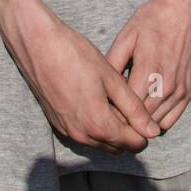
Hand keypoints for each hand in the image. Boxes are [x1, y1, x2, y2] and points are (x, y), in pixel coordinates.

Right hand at [2, 0, 155, 153]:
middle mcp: (81, 135)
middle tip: (129, 103)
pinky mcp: (56, 123)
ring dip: (110, 129)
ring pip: (99, 142)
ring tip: (111, 98)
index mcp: (98, 125)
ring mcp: (66, 131)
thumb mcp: (111, 78)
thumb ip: (134, 108)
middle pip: (117, 147)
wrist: (36, 44)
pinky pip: (83, 134)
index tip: (143, 110)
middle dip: (128, 132)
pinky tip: (93, 98)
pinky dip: (93, 125)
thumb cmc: (74, 55)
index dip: (144, 129)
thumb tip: (153, 131)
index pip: (133, 144)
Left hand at [106, 0, 190, 132]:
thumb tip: (100, 86)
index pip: (127, 109)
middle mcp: (167, 87)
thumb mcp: (127, 37)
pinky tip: (145, 108)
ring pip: (156, 125)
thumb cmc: (154, 20)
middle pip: (141, 121)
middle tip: (112, 111)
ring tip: (127, 110)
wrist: (185, 10)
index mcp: (149, 73)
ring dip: (141, 122)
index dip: (112, 112)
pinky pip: (171, 120)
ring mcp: (180, 91)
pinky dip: (157, 120)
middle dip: (125, 120)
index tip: (103, 107)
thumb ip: (113, 64)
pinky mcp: (189, 91)